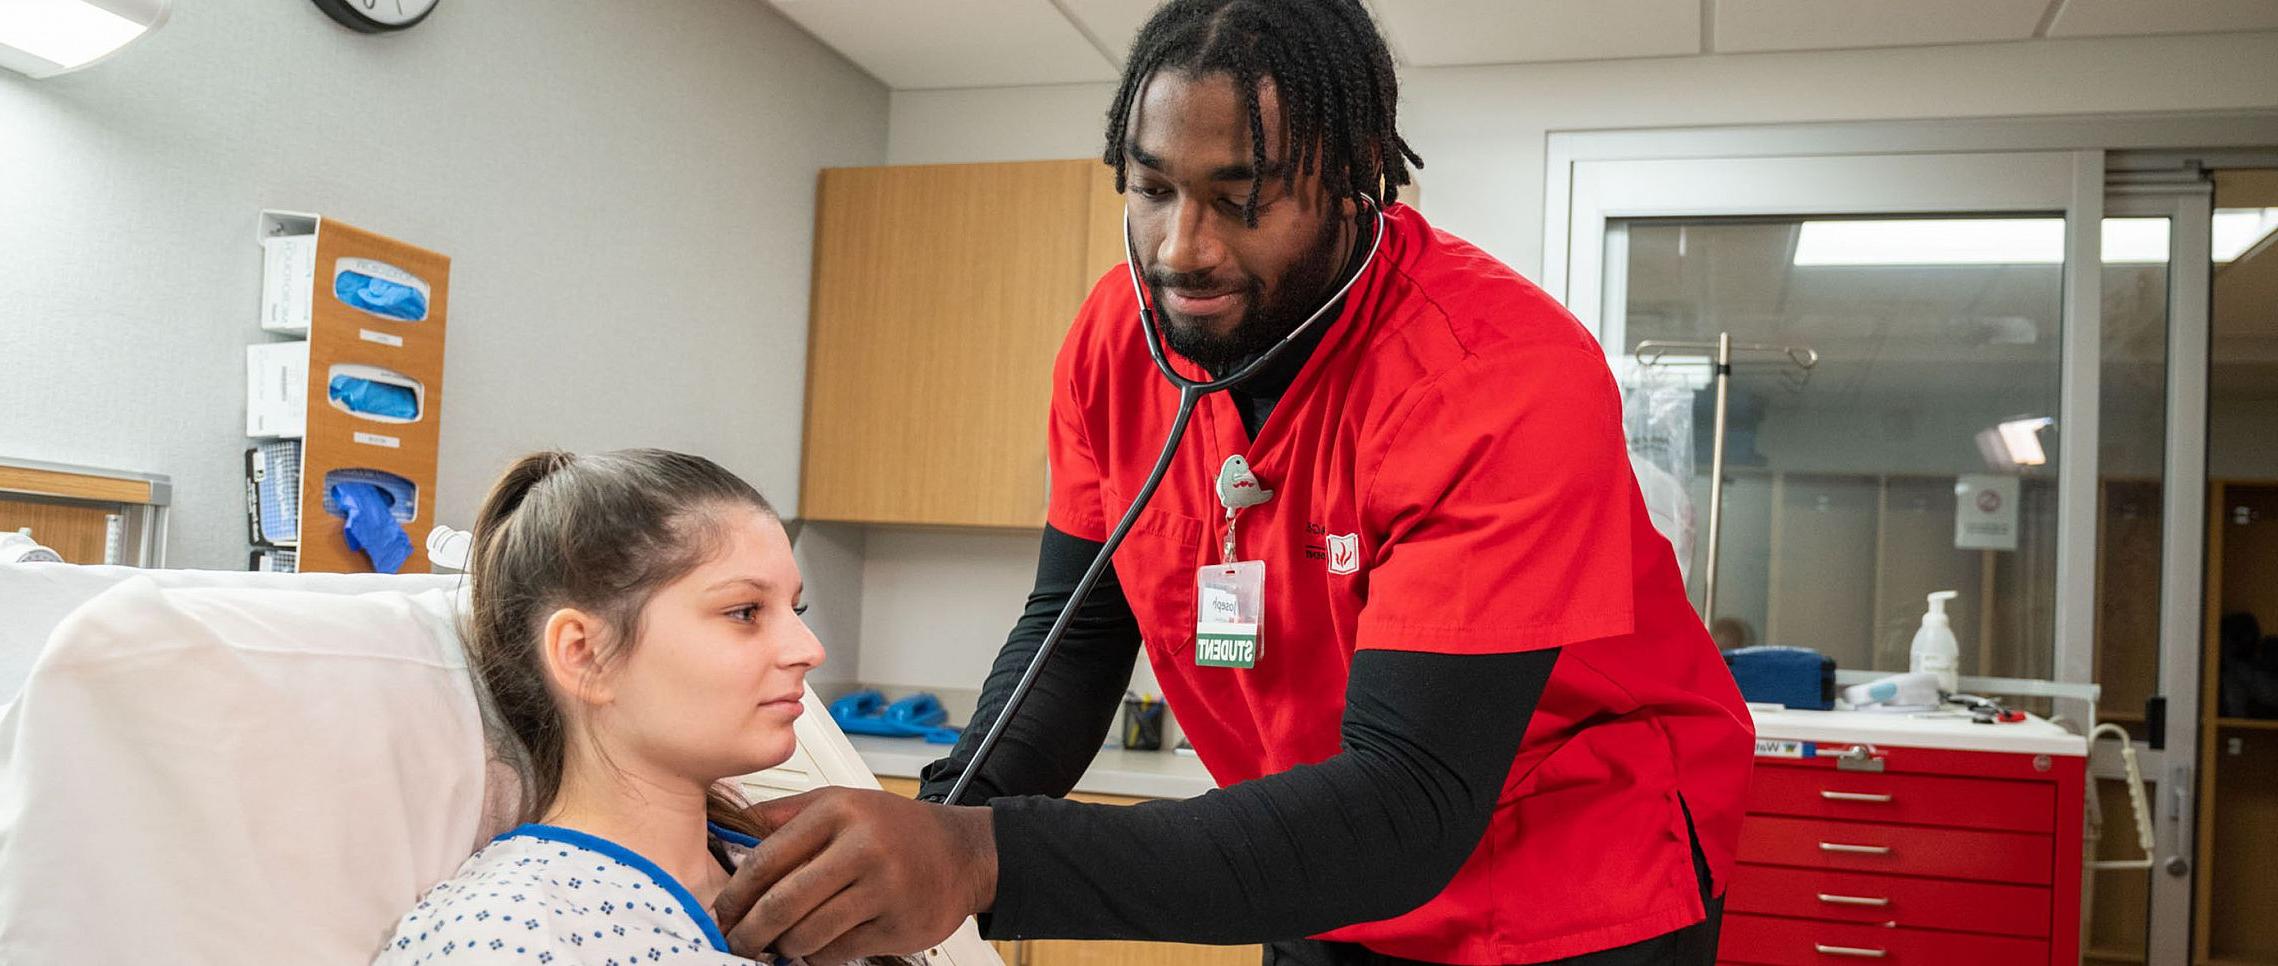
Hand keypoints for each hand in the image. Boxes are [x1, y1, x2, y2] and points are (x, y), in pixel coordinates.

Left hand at [715, 787, 997, 964]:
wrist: (963, 853)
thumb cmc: (895, 829)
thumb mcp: (842, 802)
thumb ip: (786, 814)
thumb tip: (730, 830)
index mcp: (839, 812)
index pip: (767, 859)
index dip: (736, 894)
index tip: (722, 912)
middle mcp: (862, 847)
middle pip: (782, 903)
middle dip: (750, 931)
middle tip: (738, 941)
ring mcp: (883, 888)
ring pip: (807, 933)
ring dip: (783, 946)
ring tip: (778, 943)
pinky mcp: (897, 925)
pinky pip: (837, 951)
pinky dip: (817, 954)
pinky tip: (816, 944)